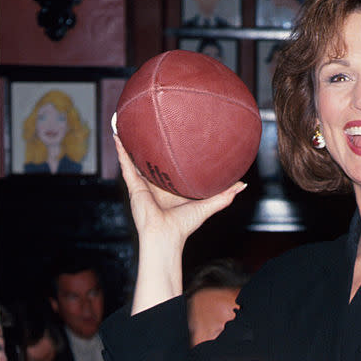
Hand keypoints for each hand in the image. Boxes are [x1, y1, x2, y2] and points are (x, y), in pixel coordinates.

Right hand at [115, 134, 246, 251]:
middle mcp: (156, 185)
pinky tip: (118, 136)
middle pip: (152, 162)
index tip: (176, 139)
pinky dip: (121, 150)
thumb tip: (242, 184)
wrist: (166, 235)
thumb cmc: (184, 225)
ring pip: (136, 160)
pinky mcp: (134, 186)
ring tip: (128, 126)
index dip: (171, 155)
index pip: (170, 168)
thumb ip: (225, 195)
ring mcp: (143, 185)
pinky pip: (126, 165)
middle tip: (150, 128)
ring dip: (131, 144)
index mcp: (171, 189)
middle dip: (149, 147)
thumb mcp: (208, 205)